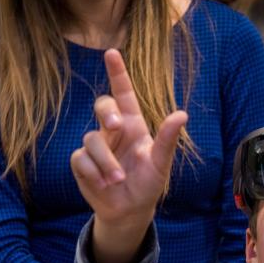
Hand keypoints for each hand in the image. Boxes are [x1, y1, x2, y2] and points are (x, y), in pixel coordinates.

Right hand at [71, 49, 187, 262]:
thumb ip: (167, 140)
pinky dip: (94, 173)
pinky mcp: (82, 162)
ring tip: (118, 180)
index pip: (124, 94)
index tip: (111, 52)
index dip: (117, 73)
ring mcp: (96, 146)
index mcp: (134, 126)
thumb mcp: (161, 163)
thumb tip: (182, 114)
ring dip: (106, 162)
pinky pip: (81, 159)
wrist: (129, 210)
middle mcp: (114, 131)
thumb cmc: (147, 183)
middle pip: (103, 106)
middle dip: (107, 113)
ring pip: (92, 139)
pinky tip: (104, 184)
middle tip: (116, 127)